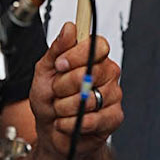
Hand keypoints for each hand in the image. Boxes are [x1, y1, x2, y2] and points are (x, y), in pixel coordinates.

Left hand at [29, 21, 123, 151]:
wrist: (52, 131)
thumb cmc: (50, 100)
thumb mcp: (45, 71)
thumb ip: (57, 49)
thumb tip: (69, 28)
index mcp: (93, 57)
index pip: (97, 45)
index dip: (76, 55)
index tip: (60, 65)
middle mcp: (107, 73)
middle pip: (89, 72)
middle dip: (63, 87)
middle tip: (57, 92)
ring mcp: (113, 95)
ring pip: (87, 99)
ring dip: (64, 108)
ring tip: (61, 110)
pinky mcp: (114, 117)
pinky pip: (91, 119)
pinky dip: (70, 124)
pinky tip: (66, 123)